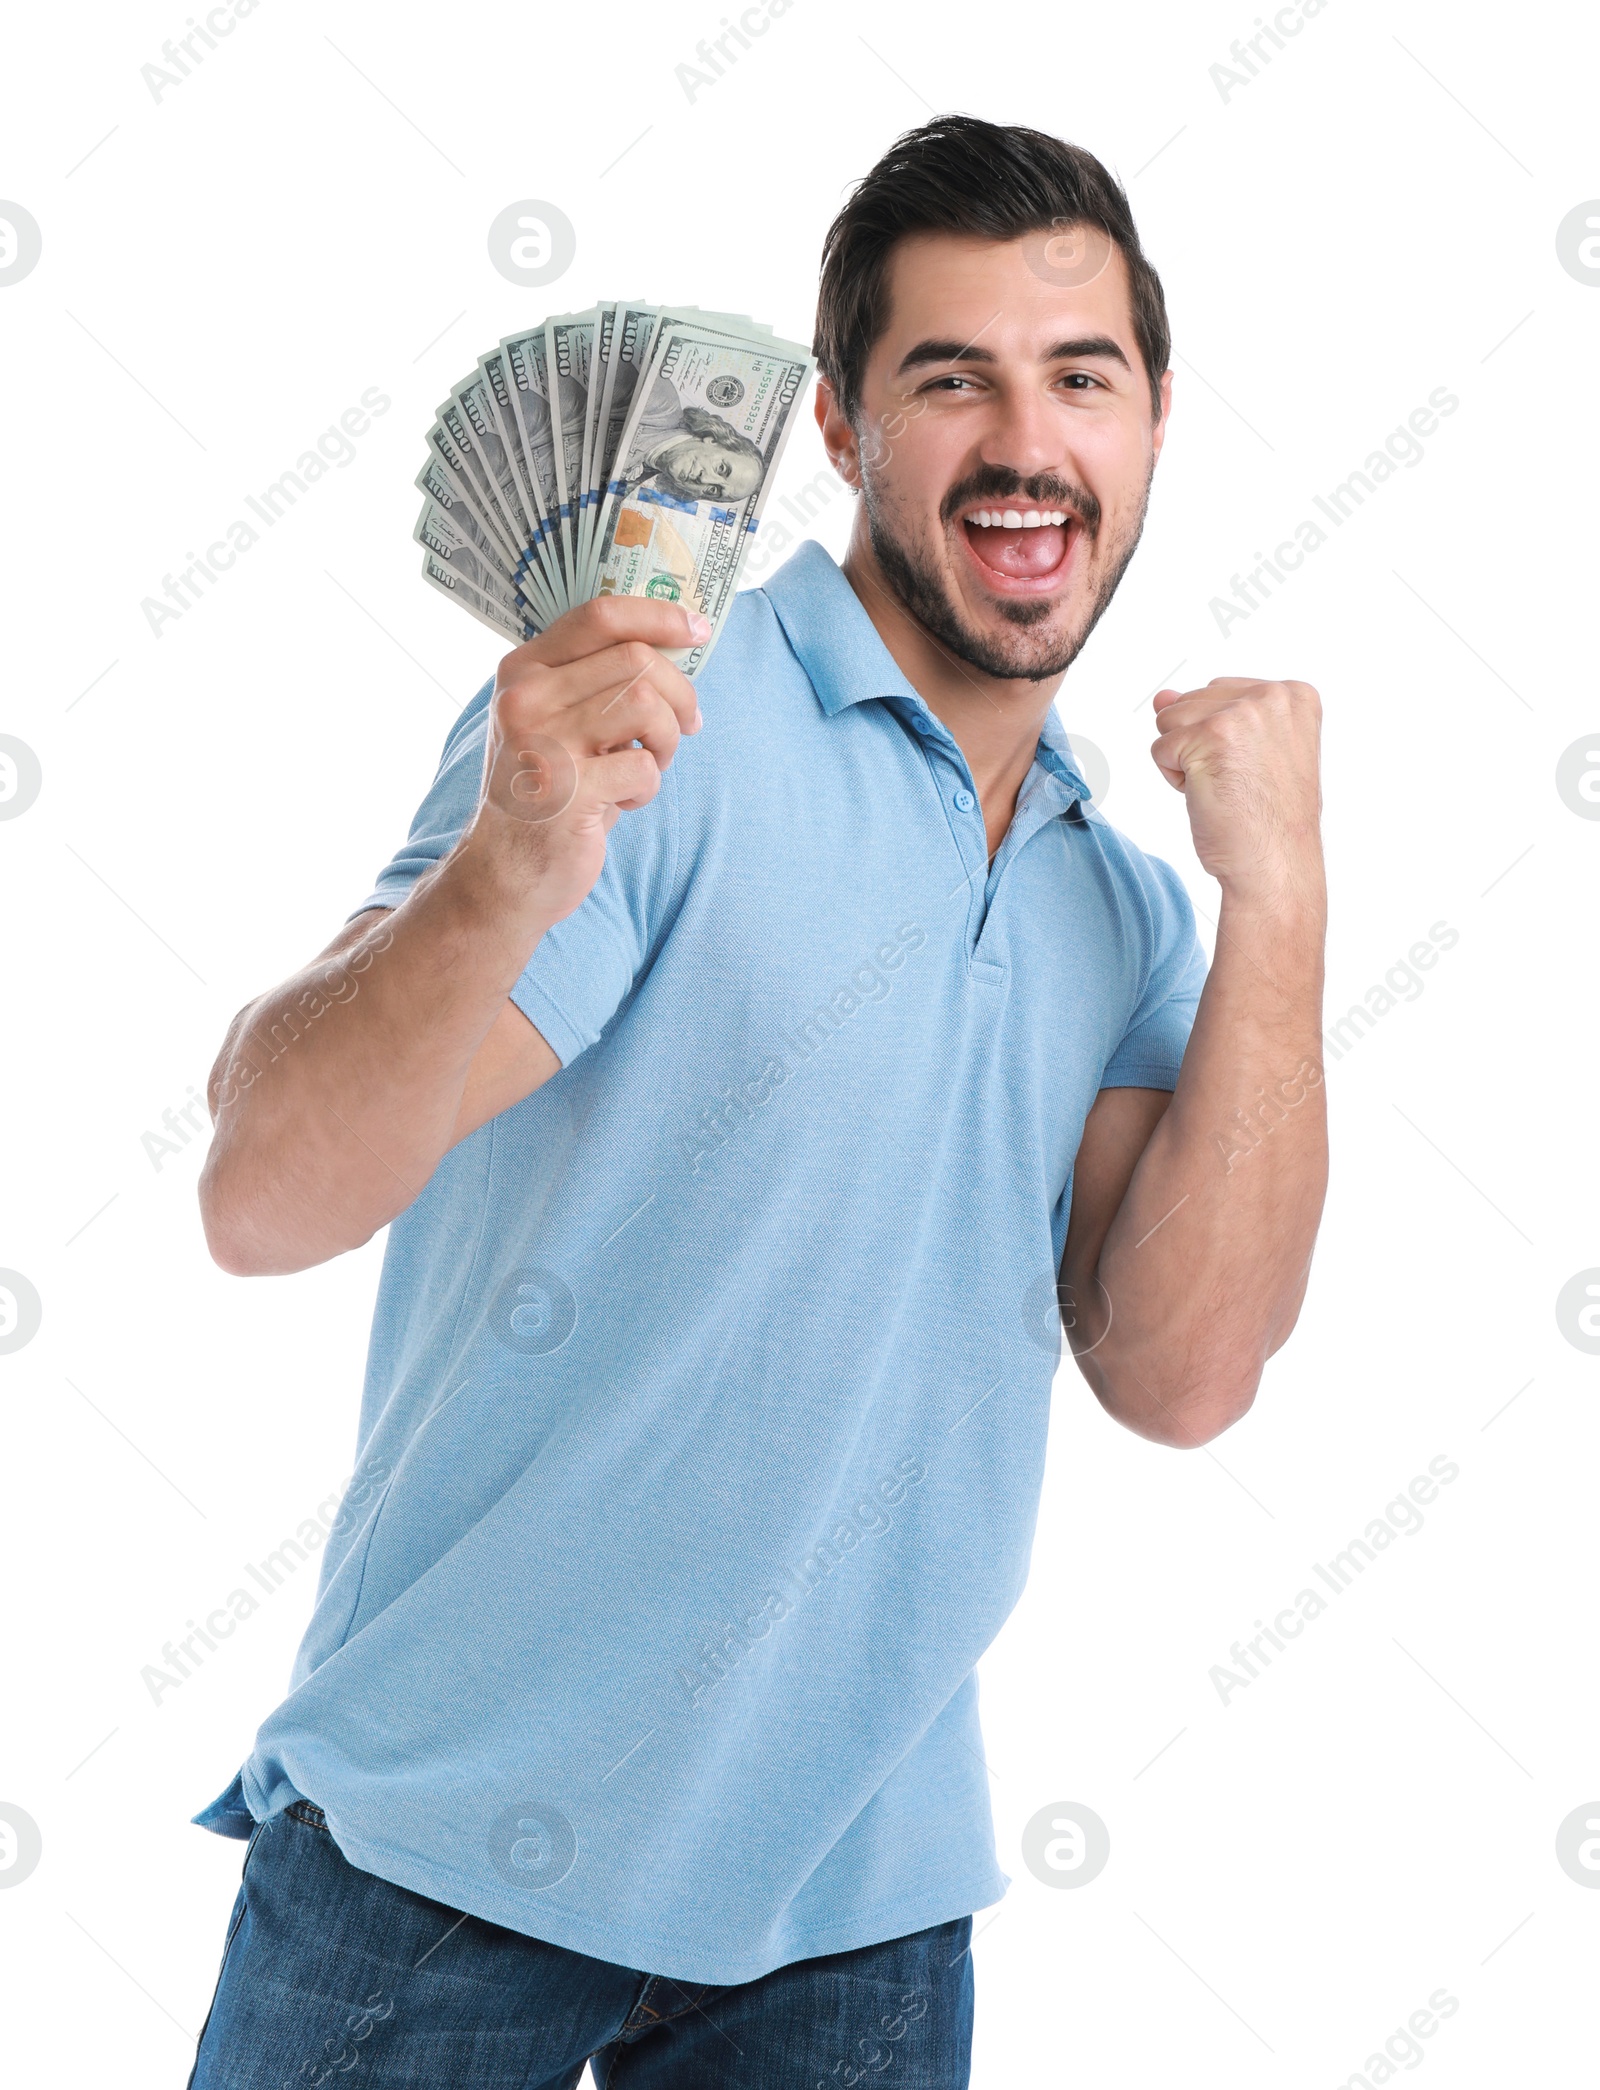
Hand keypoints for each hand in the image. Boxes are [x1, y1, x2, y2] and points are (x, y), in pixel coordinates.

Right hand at [467, 596, 706, 925]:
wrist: (504, 874)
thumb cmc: (548, 792)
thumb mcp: (556, 722)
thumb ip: (594, 682)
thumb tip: (674, 646)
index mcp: (524, 670)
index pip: (601, 615)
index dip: (660, 617)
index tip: (699, 630)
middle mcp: (526, 698)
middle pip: (636, 658)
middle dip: (678, 694)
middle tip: (683, 727)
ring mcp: (543, 743)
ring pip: (645, 704)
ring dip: (665, 739)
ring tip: (649, 765)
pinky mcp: (566, 791)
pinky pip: (643, 767)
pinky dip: (648, 787)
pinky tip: (624, 802)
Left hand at [1150, 676, 1322, 907]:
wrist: (1275, 863)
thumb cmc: (1268, 819)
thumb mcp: (1249, 751)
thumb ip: (1210, 713)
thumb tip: (1161, 697)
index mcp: (1293, 696)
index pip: (1219, 693)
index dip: (1220, 738)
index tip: (1252, 769)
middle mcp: (1272, 697)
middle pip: (1192, 702)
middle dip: (1199, 745)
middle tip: (1237, 782)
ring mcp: (1242, 713)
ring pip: (1171, 720)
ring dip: (1185, 760)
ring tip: (1224, 787)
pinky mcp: (1211, 735)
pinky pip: (1160, 748)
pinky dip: (1174, 778)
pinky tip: (1209, 795)